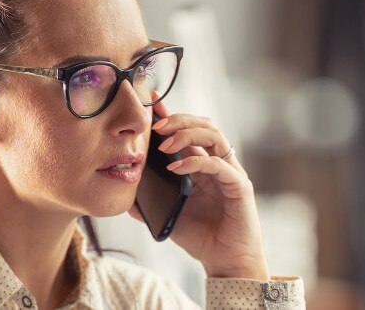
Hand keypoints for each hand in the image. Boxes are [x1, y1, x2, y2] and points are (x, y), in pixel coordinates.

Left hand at [127, 92, 269, 280]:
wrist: (225, 262)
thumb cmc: (201, 238)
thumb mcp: (168, 216)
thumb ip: (149, 203)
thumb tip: (124, 194)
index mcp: (202, 166)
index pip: (188, 131)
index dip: (171, 115)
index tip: (150, 102)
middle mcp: (218, 163)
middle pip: (203, 125)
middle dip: (178, 120)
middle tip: (155, 126)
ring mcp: (230, 172)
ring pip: (214, 135)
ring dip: (187, 133)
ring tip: (164, 144)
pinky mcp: (239, 186)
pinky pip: (218, 163)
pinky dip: (195, 161)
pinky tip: (176, 167)